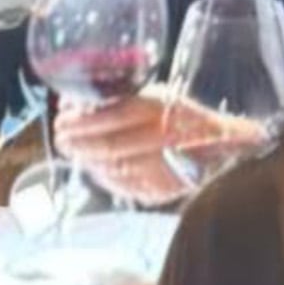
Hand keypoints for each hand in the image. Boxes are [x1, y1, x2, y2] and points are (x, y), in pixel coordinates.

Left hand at [54, 87, 187, 207]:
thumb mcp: (155, 95)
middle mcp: (167, 138)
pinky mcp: (165, 189)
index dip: (82, 122)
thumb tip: (72, 104)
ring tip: (78, 153)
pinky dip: (106, 178)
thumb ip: (118, 99)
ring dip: (90, 161)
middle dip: (79, 144)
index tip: (62, 122)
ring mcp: (168, 167)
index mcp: (163, 108)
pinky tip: (98, 168)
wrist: (221, 145)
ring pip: (114, 168)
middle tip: (63, 140)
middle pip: (110, 145)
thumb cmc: (182, 117)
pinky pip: (125, 186)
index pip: (113, 116)